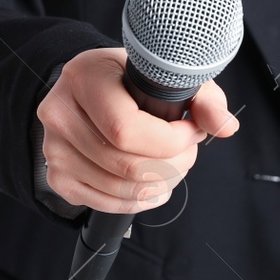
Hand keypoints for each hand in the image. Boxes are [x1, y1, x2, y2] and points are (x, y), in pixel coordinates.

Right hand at [37, 47, 238, 212]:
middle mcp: (60, 113)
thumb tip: (226, 127)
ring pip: (120, 188)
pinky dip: (140, 201)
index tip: (191, 131)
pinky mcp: (58, 176)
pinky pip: (106, 204)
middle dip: (173, 165)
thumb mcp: (168, 74)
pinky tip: (154, 183)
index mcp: (83, 77)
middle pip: (126, 165)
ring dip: (160, 185)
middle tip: (188, 152)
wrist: (91, 88)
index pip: (126, 129)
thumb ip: (202, 97)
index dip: (170, 141)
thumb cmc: (131, 79)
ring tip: (174, 165)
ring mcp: (54, 148)